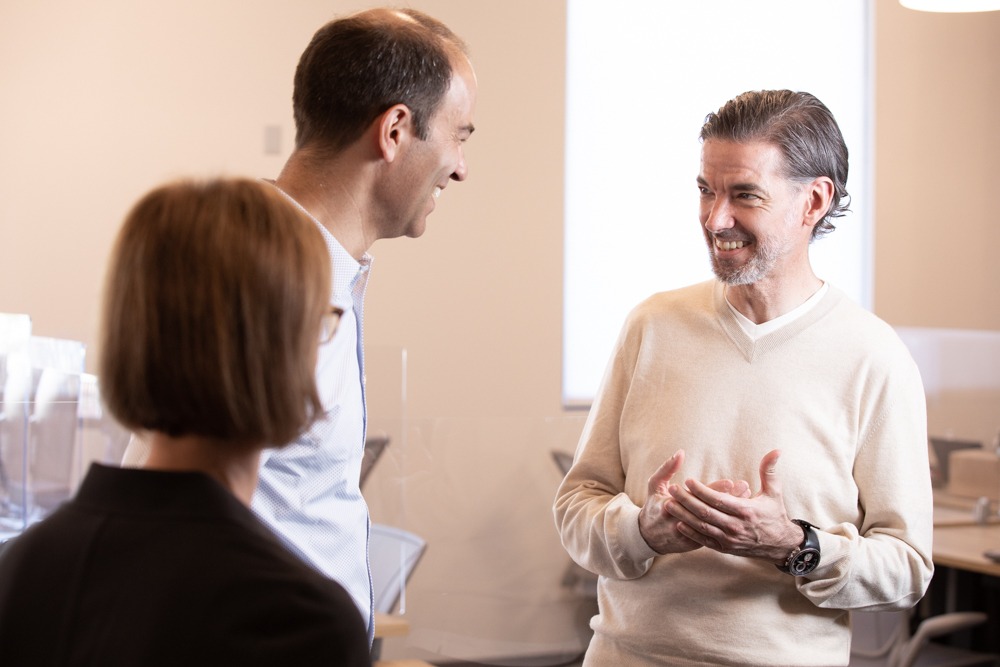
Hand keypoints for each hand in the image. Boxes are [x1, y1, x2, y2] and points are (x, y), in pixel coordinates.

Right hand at [639, 450, 750, 554]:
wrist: (648, 537)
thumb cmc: (653, 506)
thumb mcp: (655, 485)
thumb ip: (667, 468)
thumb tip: (681, 452)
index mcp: (671, 505)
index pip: (697, 496)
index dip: (714, 489)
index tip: (731, 482)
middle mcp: (681, 521)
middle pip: (710, 509)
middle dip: (729, 499)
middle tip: (745, 487)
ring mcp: (689, 534)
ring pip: (715, 523)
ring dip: (732, 511)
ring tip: (747, 498)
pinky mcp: (695, 544)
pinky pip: (714, 534)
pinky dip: (727, 522)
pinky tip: (739, 513)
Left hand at [664, 449, 802, 562]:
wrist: (781, 545)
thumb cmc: (775, 514)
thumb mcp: (774, 492)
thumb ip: (769, 471)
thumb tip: (776, 450)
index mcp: (746, 510)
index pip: (719, 500)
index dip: (702, 491)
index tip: (689, 480)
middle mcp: (736, 527)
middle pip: (706, 513)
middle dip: (687, 501)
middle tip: (673, 490)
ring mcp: (730, 539)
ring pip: (702, 528)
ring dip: (684, 516)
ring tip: (668, 505)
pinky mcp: (725, 548)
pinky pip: (705, 541)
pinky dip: (691, 533)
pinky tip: (679, 523)